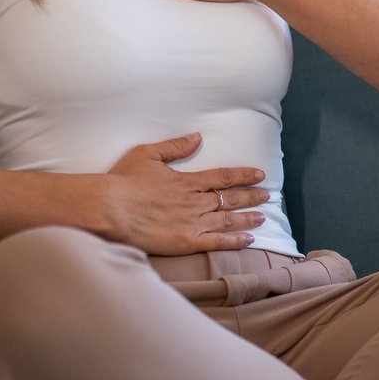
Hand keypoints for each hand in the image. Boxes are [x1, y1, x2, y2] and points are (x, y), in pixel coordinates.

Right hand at [102, 132, 269, 254]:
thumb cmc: (123, 181)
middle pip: (230, 197)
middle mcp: (194, 201)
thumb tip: (198, 137)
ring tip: (263, 217)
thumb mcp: (147, 154)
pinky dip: (234, 240)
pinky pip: (216, 242)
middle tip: (268, 196)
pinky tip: (249, 239)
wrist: (110, 208)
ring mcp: (192, 222)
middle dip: (252, 196)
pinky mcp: (186, 242)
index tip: (259, 174)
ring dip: (248, 218)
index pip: (223, 176)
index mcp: (187, 181)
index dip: (243, 175)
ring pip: (228, 219)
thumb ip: (175, 147)